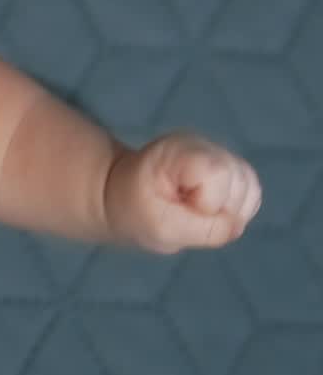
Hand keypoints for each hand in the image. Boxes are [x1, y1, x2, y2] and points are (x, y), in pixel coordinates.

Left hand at [104, 132, 261, 252]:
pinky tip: (210, 209)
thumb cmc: (136, 208)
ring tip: (196, 208)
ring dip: (230, 209)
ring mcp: (215, 153)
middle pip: (240, 180)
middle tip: (185, 208)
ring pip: (250, 186)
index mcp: (178, 151)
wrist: (123, 193)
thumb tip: (237, 224)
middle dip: (222, 208)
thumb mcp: (161, 228)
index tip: (178, 204)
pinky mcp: (226, 167)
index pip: (219, 173)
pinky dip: (236, 208)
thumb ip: (204, 230)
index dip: (207, 203)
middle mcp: (201, 145)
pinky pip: (250, 192)